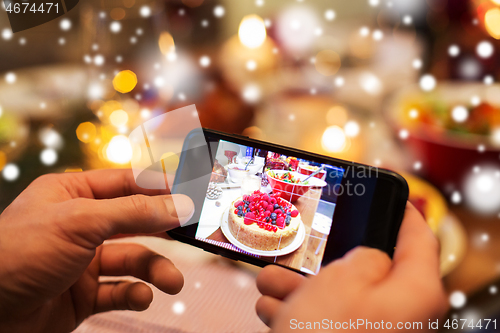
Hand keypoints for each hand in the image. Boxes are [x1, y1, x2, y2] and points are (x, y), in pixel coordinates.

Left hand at [0, 169, 193, 332]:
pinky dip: (134, 294)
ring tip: (172, 282)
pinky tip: (142, 297)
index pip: (126, 183)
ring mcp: (82, 261)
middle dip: (163, 229)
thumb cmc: (16, 254)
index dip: (160, 186)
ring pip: (131, 259)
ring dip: (155, 269)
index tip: (192, 191)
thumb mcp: (80, 223)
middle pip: (134, 220)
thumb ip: (133, 212)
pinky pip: (118, 291)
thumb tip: (179, 203)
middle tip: (192, 233)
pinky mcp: (82, 294)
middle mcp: (79, 225)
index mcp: (72, 194)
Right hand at [256, 203, 447, 331]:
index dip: (406, 213)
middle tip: (309, 242)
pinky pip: (325, 322)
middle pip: (368, 272)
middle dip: (328, 258)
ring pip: (338, 298)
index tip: (393, 197)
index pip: (420, 240)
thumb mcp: (346, 277)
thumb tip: (370, 258)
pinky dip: (299, 312)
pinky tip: (270, 305)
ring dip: (302, 287)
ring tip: (270, 278)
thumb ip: (364, 256)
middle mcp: (401, 317)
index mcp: (415, 293)